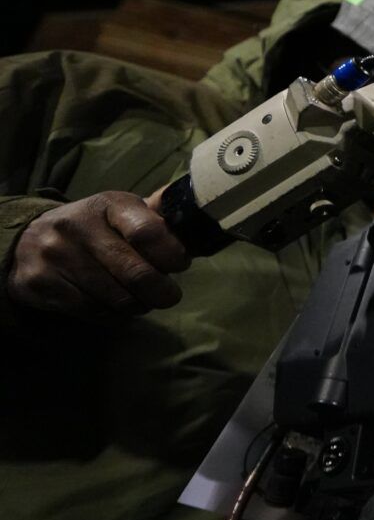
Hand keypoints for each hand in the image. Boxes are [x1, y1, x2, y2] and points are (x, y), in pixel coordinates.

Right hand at [5, 192, 191, 320]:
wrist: (29, 239)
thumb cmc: (96, 229)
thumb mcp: (123, 214)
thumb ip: (158, 222)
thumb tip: (198, 231)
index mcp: (107, 204)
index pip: (148, 233)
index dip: (172, 256)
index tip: (179, 264)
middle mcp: (77, 226)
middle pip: (137, 275)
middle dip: (162, 292)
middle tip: (168, 295)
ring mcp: (55, 255)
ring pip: (118, 299)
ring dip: (139, 306)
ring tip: (139, 298)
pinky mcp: (41, 284)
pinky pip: (94, 312)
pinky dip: (114, 316)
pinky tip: (115, 305)